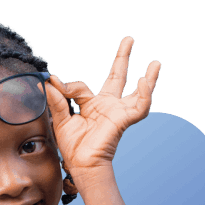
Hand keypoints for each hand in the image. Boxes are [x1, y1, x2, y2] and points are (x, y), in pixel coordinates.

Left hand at [46, 37, 160, 179]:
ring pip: (137, 93)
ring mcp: (117, 112)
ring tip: (156, 63)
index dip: (67, 85)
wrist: (81, 165)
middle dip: (122, 58)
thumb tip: (49, 82)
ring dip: (149, 79)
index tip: (53, 82)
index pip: (81, 87)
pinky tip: (145, 80)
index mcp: (92, 106)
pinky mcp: (124, 120)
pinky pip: (140, 107)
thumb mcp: (61, 120)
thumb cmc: (73, 148)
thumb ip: (57, 101)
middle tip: (129, 38)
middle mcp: (107, 106)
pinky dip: (145, 93)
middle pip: (117, 77)